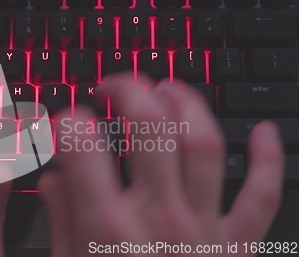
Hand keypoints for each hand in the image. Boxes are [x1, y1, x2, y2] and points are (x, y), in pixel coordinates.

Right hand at [40, 74, 283, 255]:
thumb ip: (60, 219)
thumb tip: (56, 177)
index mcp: (105, 229)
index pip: (83, 145)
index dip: (71, 119)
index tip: (67, 117)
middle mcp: (157, 219)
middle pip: (148, 126)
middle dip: (129, 90)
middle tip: (113, 85)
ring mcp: (201, 230)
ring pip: (204, 143)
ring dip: (187, 104)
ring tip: (167, 88)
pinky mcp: (233, 248)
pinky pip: (261, 199)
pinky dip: (269, 162)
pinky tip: (265, 135)